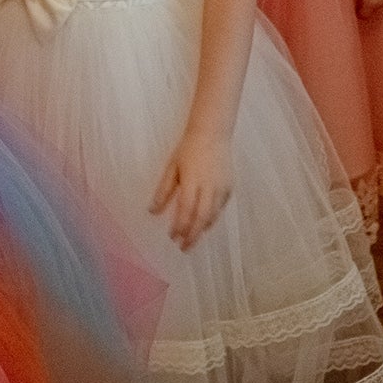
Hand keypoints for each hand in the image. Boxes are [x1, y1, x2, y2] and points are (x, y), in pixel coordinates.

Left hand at [149, 129, 233, 249]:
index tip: (172, 238)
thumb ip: (163, 190)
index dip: (179, 227)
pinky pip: (220, 208)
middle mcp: (209, 187)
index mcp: (192, 181)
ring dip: (202, 229)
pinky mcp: (229, 187)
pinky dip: (212, 218)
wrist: (213, 134)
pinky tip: (204, 223)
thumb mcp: (171, 167)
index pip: (186, 211)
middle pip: (201, 218)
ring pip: (213, 216)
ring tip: (192, 238)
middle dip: (192, 236)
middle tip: (184, 248)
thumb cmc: (188, 149)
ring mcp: (221, 188)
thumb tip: (153, 211)